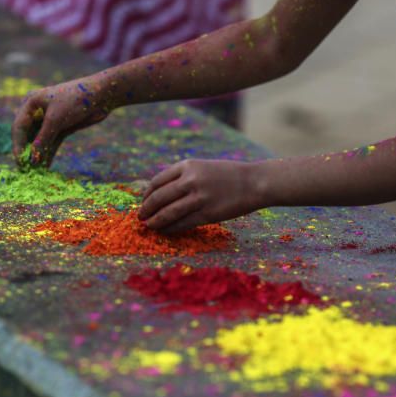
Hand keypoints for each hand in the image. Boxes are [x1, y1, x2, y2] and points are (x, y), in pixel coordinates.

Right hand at [11, 80, 112, 166]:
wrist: (101, 95)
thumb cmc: (75, 100)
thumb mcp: (56, 119)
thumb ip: (43, 139)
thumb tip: (32, 159)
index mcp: (31, 103)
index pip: (19, 127)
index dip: (18, 146)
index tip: (19, 161)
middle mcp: (37, 111)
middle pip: (28, 135)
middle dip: (27, 152)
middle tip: (25, 170)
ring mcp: (49, 120)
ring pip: (39, 141)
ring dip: (38, 155)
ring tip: (35, 172)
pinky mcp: (61, 127)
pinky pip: (51, 142)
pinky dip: (48, 153)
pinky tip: (45, 167)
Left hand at [139, 159, 264, 233]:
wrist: (254, 182)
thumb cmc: (229, 175)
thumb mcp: (203, 167)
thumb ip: (184, 176)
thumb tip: (162, 193)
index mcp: (188, 166)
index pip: (158, 181)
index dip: (147, 194)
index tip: (144, 202)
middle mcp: (190, 180)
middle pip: (159, 198)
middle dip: (147, 209)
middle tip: (141, 217)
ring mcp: (199, 198)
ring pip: (168, 213)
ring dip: (155, 222)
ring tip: (149, 226)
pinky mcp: (207, 214)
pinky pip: (182, 223)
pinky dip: (171, 228)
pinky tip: (166, 231)